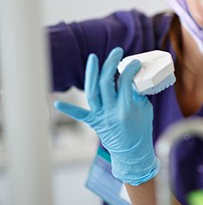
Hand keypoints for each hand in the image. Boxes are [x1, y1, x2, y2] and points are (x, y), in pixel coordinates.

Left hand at [54, 47, 159, 185]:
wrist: (132, 152)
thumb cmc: (141, 129)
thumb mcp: (144, 109)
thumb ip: (137, 93)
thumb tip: (131, 76)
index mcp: (128, 108)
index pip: (126, 82)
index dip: (130, 68)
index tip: (134, 63)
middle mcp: (112, 111)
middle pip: (107, 83)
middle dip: (110, 64)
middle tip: (116, 52)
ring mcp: (102, 117)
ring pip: (92, 93)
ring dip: (92, 74)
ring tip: (93, 58)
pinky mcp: (94, 122)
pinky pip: (80, 115)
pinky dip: (68, 109)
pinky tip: (56, 103)